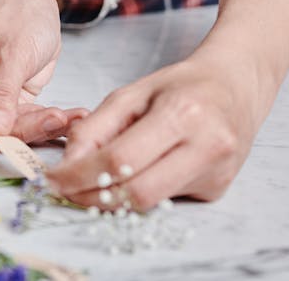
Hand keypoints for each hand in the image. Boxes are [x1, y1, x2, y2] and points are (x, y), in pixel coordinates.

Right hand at [0, 0, 86, 151]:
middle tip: (53, 122)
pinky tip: (71, 116)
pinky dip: (45, 123)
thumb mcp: (14, 50)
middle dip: (16, 134)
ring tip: (70, 117)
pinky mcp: (5, 104)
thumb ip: (3, 92)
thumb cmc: (16, 11)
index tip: (3, 142)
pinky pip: (21, 125)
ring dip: (37, 130)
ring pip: (3, 133)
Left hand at [46, 49, 268, 210]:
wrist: (235, 86)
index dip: (80, 173)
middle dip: (91, 195)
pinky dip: (138, 193)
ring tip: (88, 185)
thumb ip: (97, 126)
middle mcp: (205, 147)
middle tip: (65, 189)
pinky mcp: (217, 190)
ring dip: (110, 199)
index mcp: (181, 113)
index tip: (53, 178)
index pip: (120, 159)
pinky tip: (128, 178)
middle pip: (135, 191)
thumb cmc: (182, 84)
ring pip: (149, 203)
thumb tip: (68, 162)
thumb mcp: (133, 92)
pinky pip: (166, 200)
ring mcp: (215, 173)